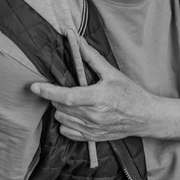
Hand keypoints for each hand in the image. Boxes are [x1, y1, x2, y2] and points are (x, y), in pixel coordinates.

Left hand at [30, 41, 157, 141]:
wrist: (145, 117)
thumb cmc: (131, 94)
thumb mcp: (112, 73)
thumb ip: (91, 58)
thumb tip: (77, 41)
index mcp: (98, 97)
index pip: (67, 96)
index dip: (48, 91)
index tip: (35, 87)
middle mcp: (93, 116)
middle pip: (60, 106)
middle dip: (57, 96)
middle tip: (66, 88)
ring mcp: (92, 128)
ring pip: (61, 118)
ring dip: (61, 109)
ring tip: (72, 102)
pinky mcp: (92, 138)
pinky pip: (67, 132)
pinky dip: (66, 123)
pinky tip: (75, 115)